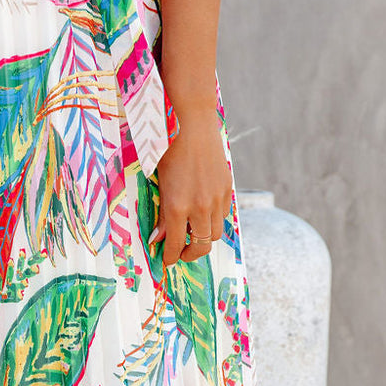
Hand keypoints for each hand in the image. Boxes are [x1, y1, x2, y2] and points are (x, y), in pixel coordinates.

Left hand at [148, 105, 232, 266]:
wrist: (192, 124)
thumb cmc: (168, 151)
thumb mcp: (159, 184)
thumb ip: (161, 213)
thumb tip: (159, 237)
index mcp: (176, 207)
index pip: (174, 245)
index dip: (170, 258)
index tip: (167, 261)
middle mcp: (199, 207)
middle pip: (200, 247)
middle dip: (189, 255)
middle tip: (180, 253)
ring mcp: (216, 199)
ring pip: (214, 234)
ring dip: (203, 240)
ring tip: (192, 236)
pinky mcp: (227, 189)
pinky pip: (223, 216)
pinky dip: (213, 221)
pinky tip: (203, 215)